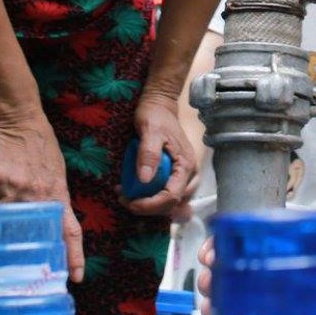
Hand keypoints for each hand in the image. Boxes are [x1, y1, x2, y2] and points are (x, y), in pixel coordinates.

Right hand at [0, 117, 84, 281]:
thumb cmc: (41, 145)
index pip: (70, 230)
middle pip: (33, 234)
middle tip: (20, 269)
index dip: (75, 255)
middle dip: (27, 252)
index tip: (76, 278)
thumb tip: (49, 217)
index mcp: (58, 194)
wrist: (20, 120)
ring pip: (4, 222)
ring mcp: (17, 189)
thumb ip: (52, 195)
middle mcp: (39, 196)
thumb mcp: (57, 171)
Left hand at [125, 89, 197, 214]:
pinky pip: (169, 194)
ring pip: (172, 203)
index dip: (152, 205)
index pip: (172, 196)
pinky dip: (154, 199)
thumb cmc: (155, 116)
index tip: (131, 203)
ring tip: (129, 197)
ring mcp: (184, 175)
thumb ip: (148, 154)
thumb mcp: (149, 131)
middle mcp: (190, 174)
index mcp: (186, 165)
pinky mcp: (177, 175)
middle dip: (149, 208)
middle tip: (125, 200)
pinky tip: (137, 193)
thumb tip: (144, 179)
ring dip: (151, 206)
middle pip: (174, 204)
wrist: (161, 106)